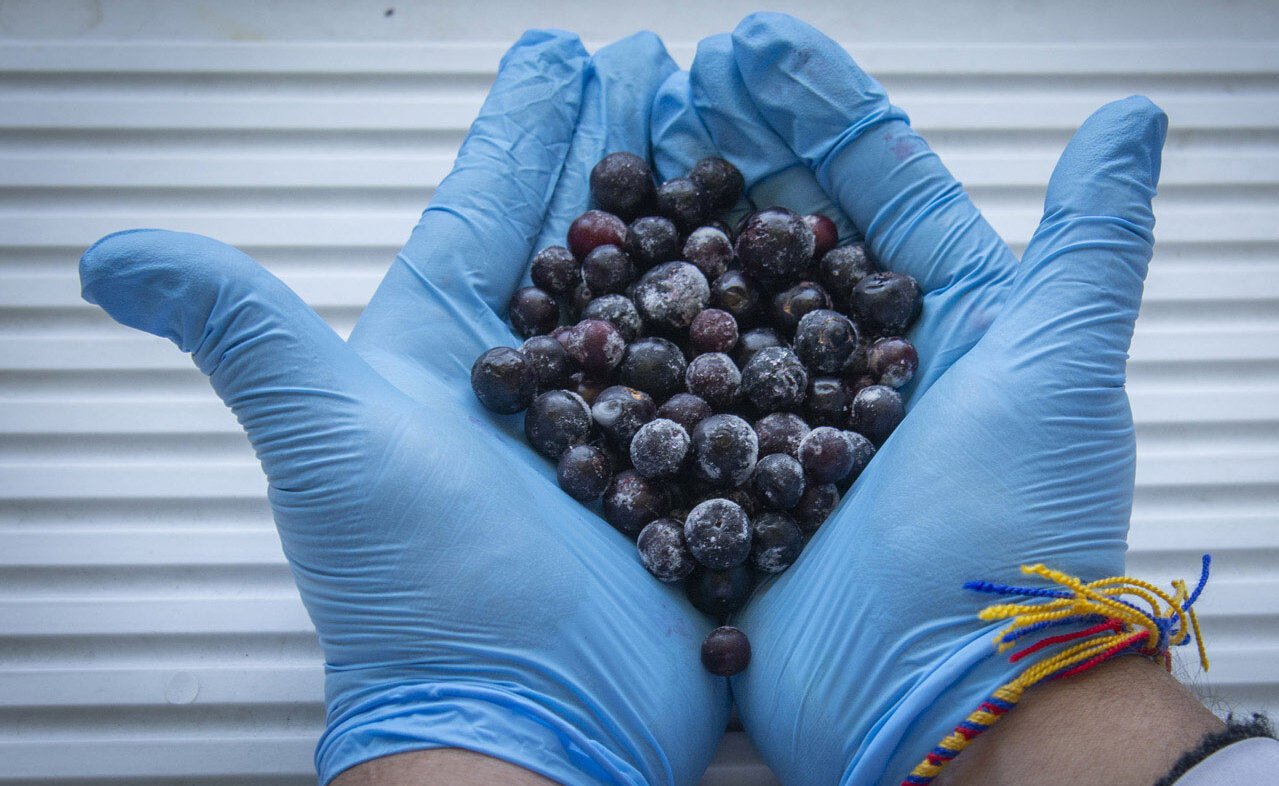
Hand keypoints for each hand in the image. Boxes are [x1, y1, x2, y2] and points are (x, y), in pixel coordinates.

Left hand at [79, 30, 727, 785]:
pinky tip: (803, 280)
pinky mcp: (682, 477)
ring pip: (667, 295)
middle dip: (628, 145)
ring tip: (745, 149)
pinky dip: (761, 324)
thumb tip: (106, 252)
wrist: (521, 715)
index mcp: (448, 350)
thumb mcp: (323, 439)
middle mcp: (535, 380)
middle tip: (671, 75)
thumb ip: (241, 330)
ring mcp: (615, 427)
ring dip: (703, 216)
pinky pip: (727, 380)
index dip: (527, 126)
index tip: (563, 53)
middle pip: (589, 232)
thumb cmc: (416, 589)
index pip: (490, 207)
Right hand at [651, 13, 1166, 783]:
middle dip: (731, 149)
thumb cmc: (1015, 540)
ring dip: (675, 234)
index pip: (880, 184)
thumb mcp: (1062, 373)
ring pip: (726, 305)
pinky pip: (683, 400)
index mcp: (952, 324)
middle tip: (668, 87)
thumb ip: (1089, 243)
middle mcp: (871, 368)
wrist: (943, 699)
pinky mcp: (740, 488)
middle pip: (789, 229)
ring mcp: (798, 427)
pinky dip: (639, 348)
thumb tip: (1134, 119)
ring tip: (618, 168)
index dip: (818, 109)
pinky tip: (591, 299)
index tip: (752, 47)